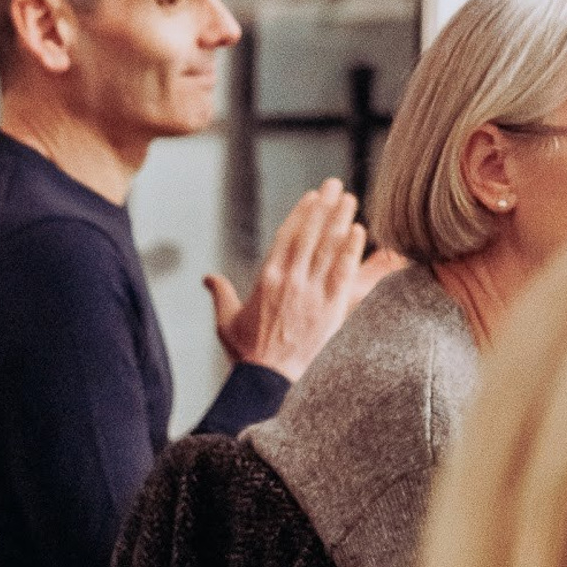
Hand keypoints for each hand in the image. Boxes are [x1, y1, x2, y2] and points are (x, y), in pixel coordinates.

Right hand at [203, 179, 394, 381]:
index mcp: (266, 278)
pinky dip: (351, 251)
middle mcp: (290, 280)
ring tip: (349, 200)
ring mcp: (312, 293)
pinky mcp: (330, 309)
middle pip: (311, 234)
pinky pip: (342, 273)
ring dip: (340, 221)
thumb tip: (207, 278)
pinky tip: (359, 232)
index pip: (287, 236)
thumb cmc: (245, 353)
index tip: (313, 196)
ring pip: (329, 248)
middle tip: (335, 185)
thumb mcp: (226, 321)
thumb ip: (220, 293)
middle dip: (324, 206)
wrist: (266, 380)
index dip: (302, 213)